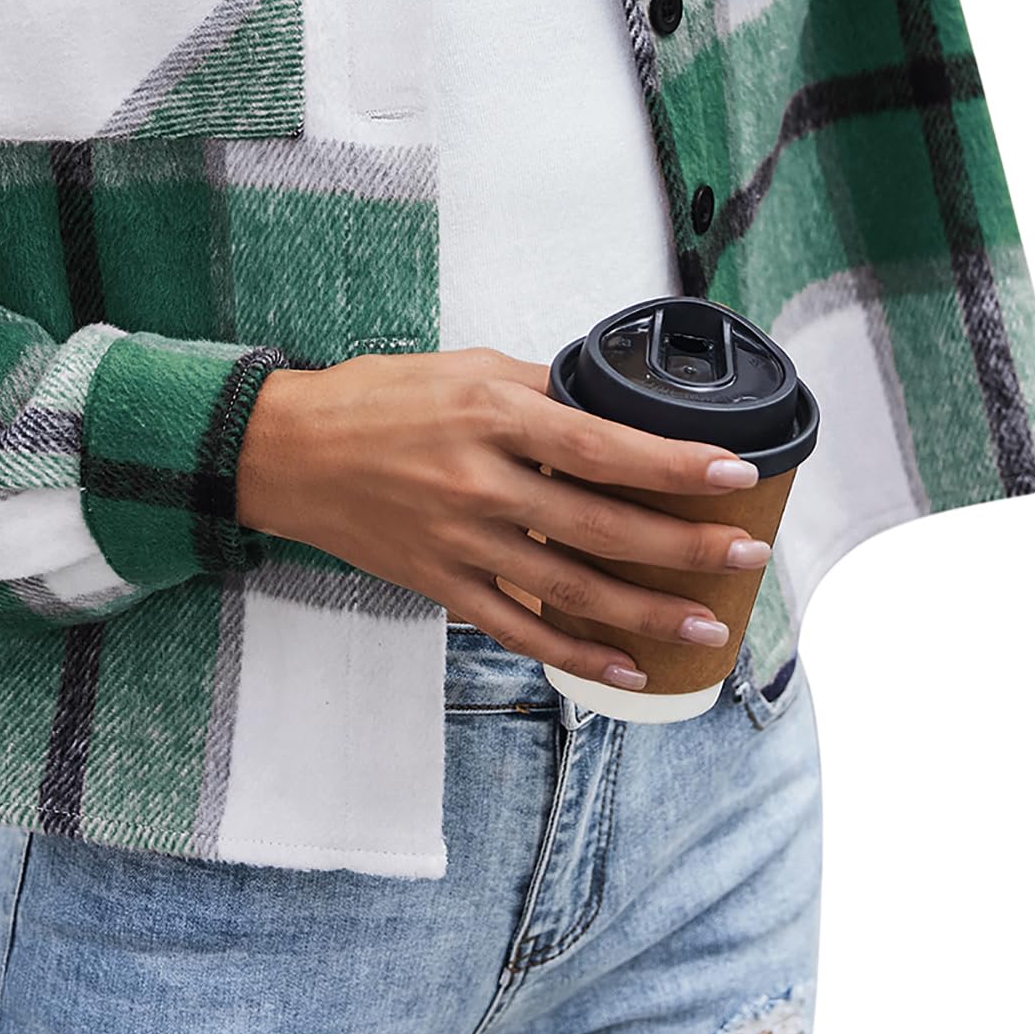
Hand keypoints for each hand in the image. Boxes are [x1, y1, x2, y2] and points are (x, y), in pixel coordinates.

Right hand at [236, 346, 772, 688]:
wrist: (286, 452)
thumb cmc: (377, 400)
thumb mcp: (466, 368)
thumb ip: (542, 389)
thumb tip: (615, 410)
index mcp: (493, 418)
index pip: (604, 447)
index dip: (675, 466)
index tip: (736, 474)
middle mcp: (481, 484)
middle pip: (603, 526)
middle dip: (685, 546)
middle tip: (748, 554)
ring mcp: (460, 542)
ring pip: (572, 589)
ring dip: (648, 612)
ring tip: (709, 622)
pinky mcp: (440, 585)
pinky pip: (519, 629)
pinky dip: (576, 652)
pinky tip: (626, 665)